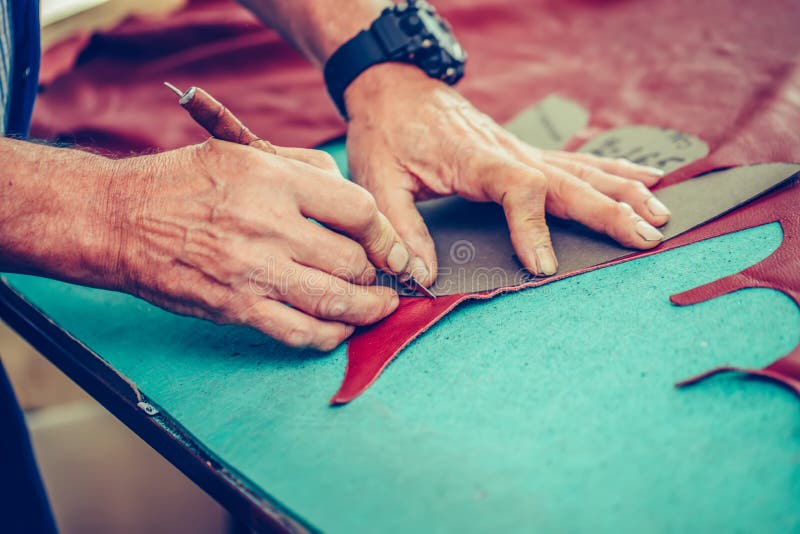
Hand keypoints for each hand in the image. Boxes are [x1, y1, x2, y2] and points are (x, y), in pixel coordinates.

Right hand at [108, 139, 412, 349]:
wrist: (121, 220)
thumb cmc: (184, 182)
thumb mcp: (244, 152)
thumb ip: (303, 167)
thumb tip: (349, 193)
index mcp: (274, 180)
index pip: (359, 210)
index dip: (387, 234)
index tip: (392, 246)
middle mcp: (268, 226)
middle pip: (353, 261)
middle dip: (377, 273)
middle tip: (382, 276)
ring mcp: (253, 272)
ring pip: (336, 302)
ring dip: (368, 309)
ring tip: (379, 307)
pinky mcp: (237, 308)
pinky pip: (301, 333)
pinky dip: (331, 334)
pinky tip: (340, 327)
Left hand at [344, 64, 670, 284]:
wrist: (394, 87)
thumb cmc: (385, 132)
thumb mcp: (377, 179)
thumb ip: (400, 228)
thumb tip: (419, 275)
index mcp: (472, 159)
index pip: (518, 189)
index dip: (533, 226)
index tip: (542, 264)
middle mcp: (506, 152)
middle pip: (567, 180)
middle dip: (609, 211)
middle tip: (645, 239)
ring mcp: (520, 150)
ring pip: (582, 170)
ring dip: (623, 192)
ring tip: (661, 216)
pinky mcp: (523, 152)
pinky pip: (576, 162)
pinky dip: (613, 172)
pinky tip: (644, 181)